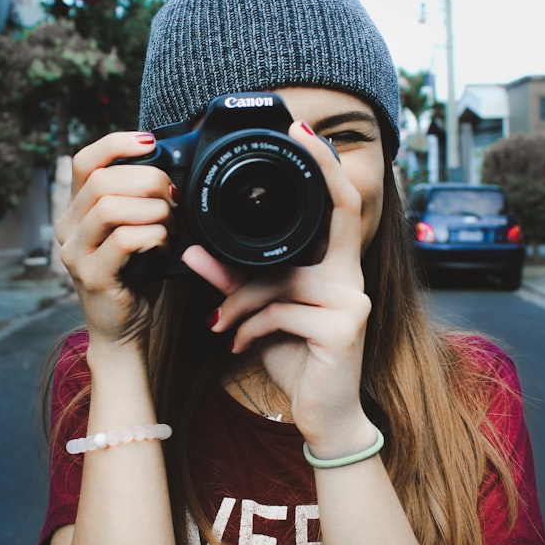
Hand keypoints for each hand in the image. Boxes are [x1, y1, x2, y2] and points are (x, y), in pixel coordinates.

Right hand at [54, 132, 176, 348]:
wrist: (122, 329)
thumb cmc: (134, 277)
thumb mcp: (133, 229)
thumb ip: (137, 199)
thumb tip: (167, 164)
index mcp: (75, 211)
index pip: (84, 161)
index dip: (116, 144)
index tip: (149, 142)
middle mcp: (67, 229)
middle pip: (102, 181)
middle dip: (148, 181)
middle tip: (174, 198)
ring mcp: (75, 253)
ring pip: (111, 207)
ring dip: (153, 211)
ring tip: (169, 225)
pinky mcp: (92, 276)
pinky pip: (125, 240)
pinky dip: (153, 235)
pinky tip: (163, 245)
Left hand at [183, 120, 374, 449]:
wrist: (324, 416)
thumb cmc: (297, 358)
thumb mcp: (260, 314)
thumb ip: (232, 281)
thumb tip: (192, 251)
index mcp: (336, 266)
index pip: (340, 203)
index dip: (325, 163)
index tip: (301, 128)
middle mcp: (351, 277)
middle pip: (326, 220)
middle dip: (305, 185)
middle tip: (277, 155)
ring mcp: (351, 302)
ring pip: (280, 278)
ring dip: (239, 301)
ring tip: (219, 324)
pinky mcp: (342, 329)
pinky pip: (279, 312)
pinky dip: (248, 328)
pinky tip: (236, 346)